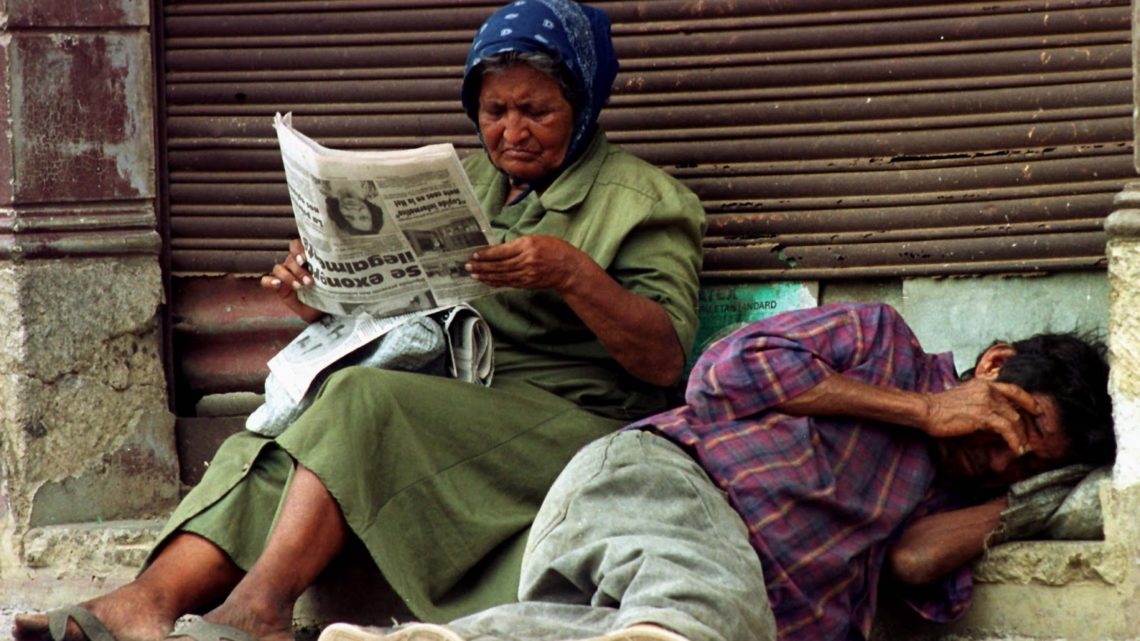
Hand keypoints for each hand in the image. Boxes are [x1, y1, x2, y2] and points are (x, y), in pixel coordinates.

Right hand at [260, 238, 322, 321]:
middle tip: (309, 282)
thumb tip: (331, 264)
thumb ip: (326, 270)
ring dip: (288, 277)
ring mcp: (284, 275)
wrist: (320, 311)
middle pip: (289, 259)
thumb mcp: (328, 280)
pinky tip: (277, 285)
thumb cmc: (326, 293)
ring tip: (299, 287)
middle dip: (299, 270)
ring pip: (279, 268)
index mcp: (305, 259)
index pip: (296, 246)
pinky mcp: (278, 288)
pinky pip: (266, 280)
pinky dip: (270, 281)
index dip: (298, 250)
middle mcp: (293, 265)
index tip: (304, 259)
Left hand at [465, 235, 586, 291]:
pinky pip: (509, 283)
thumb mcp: (537, 239)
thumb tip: (498, 250)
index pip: (502, 251)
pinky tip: (487, 281)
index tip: (475, 255)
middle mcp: (527, 261)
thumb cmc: (555, 250)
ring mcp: (527, 274)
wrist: (569, 268)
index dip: (487, 255)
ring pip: (502, 276)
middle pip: (499, 265)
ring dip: (486, 276)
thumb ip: (518, 245)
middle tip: (468, 266)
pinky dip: (496, 282)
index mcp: (528, 246)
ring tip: (474, 274)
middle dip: (482, 266)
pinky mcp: (528, 283)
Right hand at [921, 378, 1039, 453]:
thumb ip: (981, 406)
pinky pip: (1007, 429)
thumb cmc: (939, 408)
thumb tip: (995, 424)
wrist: (927, 410)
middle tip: (1026, 440)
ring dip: (1020, 436)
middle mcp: (988, 390)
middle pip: (1015, 409)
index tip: (1036, 409)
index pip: (1013, 390)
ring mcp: (987, 401)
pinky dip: (1014, 440)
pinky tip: (1015, 449)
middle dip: (1023, 427)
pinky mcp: (984, 415)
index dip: (1027, 400)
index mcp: (983, 384)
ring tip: (1022, 448)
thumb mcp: (964, 400)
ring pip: (1014, 419)